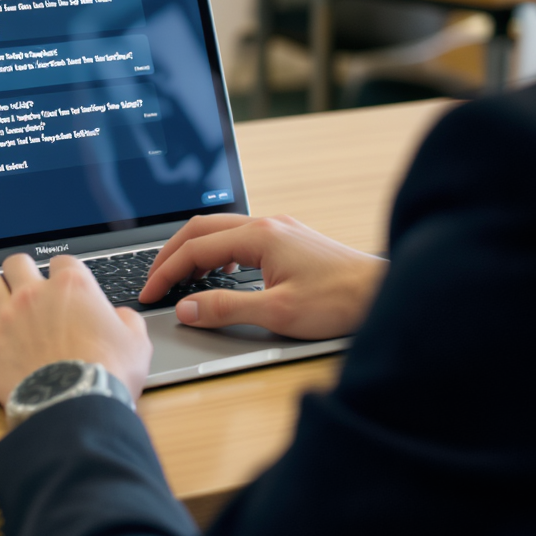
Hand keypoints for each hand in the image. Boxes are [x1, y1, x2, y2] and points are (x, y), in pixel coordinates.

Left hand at [0, 254, 152, 405]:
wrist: (76, 406)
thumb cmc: (107, 375)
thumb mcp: (136, 343)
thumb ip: (127, 320)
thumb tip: (120, 318)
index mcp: (73, 286)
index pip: (62, 260)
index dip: (62, 273)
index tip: (62, 287)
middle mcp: (35, 293)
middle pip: (16, 262)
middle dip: (20, 273)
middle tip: (24, 289)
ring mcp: (7, 315)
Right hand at [138, 214, 387, 339]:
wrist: (385, 293)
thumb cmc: (339, 302)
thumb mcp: (277, 312)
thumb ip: (225, 308)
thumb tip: (186, 307)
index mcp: (258, 236)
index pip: (195, 248)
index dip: (166, 272)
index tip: (149, 294)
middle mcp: (266, 224)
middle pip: (201, 228)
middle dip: (171, 254)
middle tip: (153, 281)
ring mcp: (279, 229)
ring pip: (221, 229)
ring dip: (194, 250)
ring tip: (179, 277)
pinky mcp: (290, 239)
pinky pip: (240, 236)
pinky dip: (217, 251)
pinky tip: (220, 271)